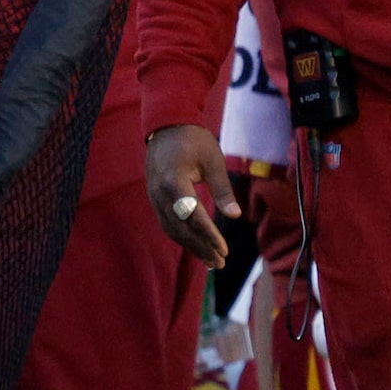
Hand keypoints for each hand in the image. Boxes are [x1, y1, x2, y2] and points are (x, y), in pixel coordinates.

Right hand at [146, 125, 236, 267]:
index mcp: (175, 182)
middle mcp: (160, 194)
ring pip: (172, 229)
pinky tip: (196, 246)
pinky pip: (168, 223)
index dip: (208, 235)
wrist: (166, 127)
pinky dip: (182, 237)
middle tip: (220, 262)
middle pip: (180, 229)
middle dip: (200, 248)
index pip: (193, 216)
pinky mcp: (155, 199)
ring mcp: (154, 198)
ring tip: (211, 261)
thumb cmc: (194, 141)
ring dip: (191, 246)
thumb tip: (235, 216)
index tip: (224, 250)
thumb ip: (223, 189)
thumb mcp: (214, 160)